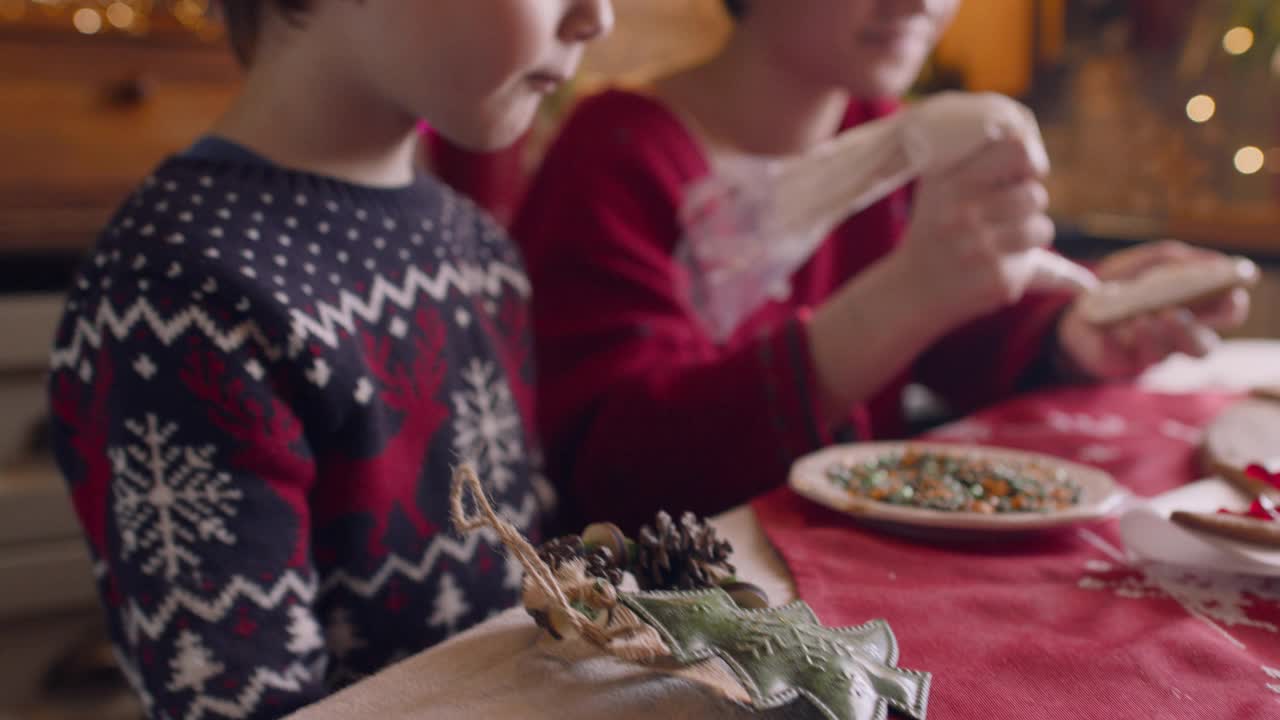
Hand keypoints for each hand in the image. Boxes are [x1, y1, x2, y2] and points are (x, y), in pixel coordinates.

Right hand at [889, 135, 1055, 328]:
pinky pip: (1036, 262)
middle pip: (1034, 194)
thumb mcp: (938, 186)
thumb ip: (976, 157)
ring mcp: (981, 250)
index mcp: (952, 185)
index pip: (1017, 151)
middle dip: (1027, 204)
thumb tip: (1024, 132)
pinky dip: (1021, 263)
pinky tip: (994, 266)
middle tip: (1005, 214)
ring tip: (1004, 240)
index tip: (1023, 172)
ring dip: (1030, 234)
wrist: (910, 290)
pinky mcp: (998, 280)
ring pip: (1041, 228)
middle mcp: (964, 216)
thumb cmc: (933, 229)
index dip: (1028, 161)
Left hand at [1056, 240, 1250, 380]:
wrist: (1073, 308)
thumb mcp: (1146, 262)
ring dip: (1156, 335)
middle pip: (1201, 346)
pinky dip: (1120, 339)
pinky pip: (1120, 357)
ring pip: (1164, 354)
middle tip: (1175, 313)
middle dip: (1192, 331)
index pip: (1226, 315)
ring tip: (1144, 318)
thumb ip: (1173, 259)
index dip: (1232, 306)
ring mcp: (1145, 353)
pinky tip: (1118, 326)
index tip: (1229, 293)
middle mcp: (1174, 337)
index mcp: (1194, 311)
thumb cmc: (1121, 284)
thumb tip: (1207, 259)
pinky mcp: (1114, 363)